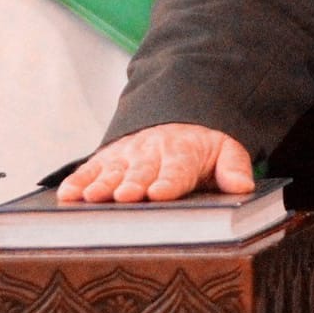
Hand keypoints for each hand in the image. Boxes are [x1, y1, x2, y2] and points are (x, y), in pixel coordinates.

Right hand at [55, 123, 254, 202]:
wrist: (176, 115)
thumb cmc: (200, 145)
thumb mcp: (225, 149)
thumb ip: (233, 167)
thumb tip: (244, 185)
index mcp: (183, 152)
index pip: (177, 169)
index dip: (168, 181)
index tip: (159, 193)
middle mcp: (152, 152)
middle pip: (142, 171)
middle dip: (133, 183)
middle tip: (126, 196)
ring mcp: (127, 155)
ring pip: (113, 171)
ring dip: (102, 184)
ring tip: (93, 197)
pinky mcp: (107, 158)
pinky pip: (90, 169)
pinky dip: (78, 181)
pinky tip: (69, 194)